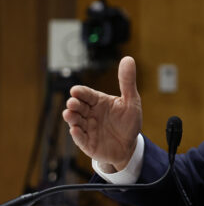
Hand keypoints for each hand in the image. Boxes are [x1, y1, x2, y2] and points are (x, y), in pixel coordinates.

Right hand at [62, 56, 141, 171]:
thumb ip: (127, 81)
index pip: (87, 94)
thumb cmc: (128, 122)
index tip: (76, 90)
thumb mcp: (131, 101)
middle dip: (74, 104)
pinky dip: (77, 135)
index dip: (81, 92)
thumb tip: (128, 58)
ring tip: (69, 114)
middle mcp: (90, 113)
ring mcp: (87, 128)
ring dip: (71, 118)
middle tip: (72, 103)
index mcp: (98, 102)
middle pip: (78, 106)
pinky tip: (75, 130)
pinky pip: (80, 139)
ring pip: (75, 121)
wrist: (129, 146)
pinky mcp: (87, 143)